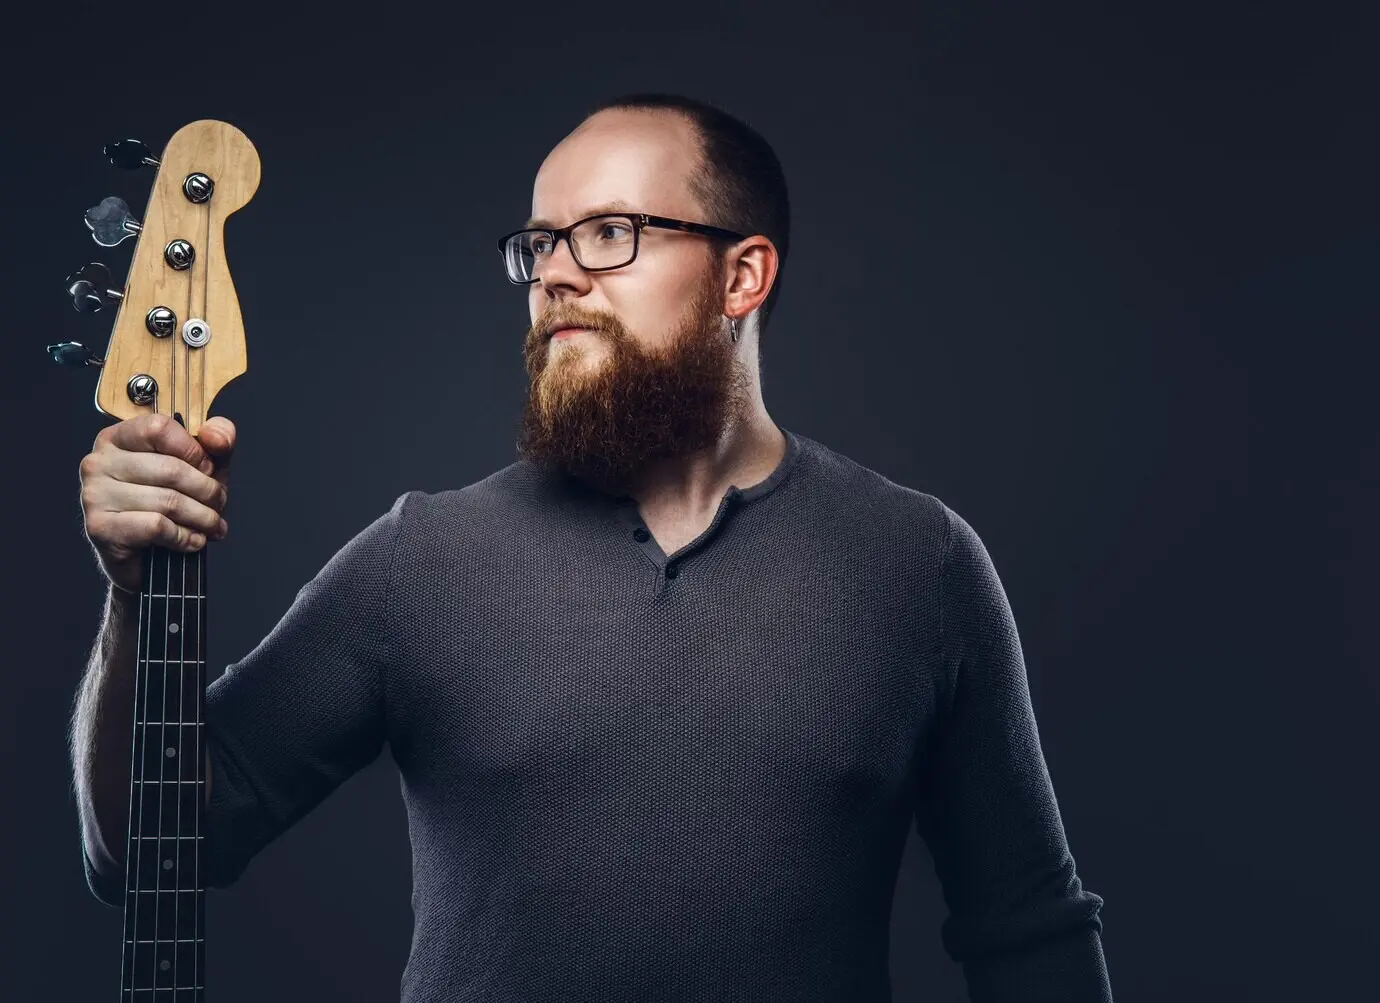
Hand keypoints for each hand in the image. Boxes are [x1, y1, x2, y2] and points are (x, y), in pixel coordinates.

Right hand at [79, 414, 234, 594]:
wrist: (147, 559)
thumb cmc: (172, 505)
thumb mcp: (203, 466)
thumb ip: (218, 440)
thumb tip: (215, 436)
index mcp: (118, 438)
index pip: (159, 427)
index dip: (194, 450)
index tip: (208, 469)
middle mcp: (98, 462)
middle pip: (171, 469)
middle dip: (208, 491)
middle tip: (218, 505)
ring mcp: (94, 495)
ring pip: (168, 501)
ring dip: (202, 517)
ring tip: (212, 525)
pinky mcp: (100, 527)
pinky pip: (156, 526)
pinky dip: (184, 536)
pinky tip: (192, 540)